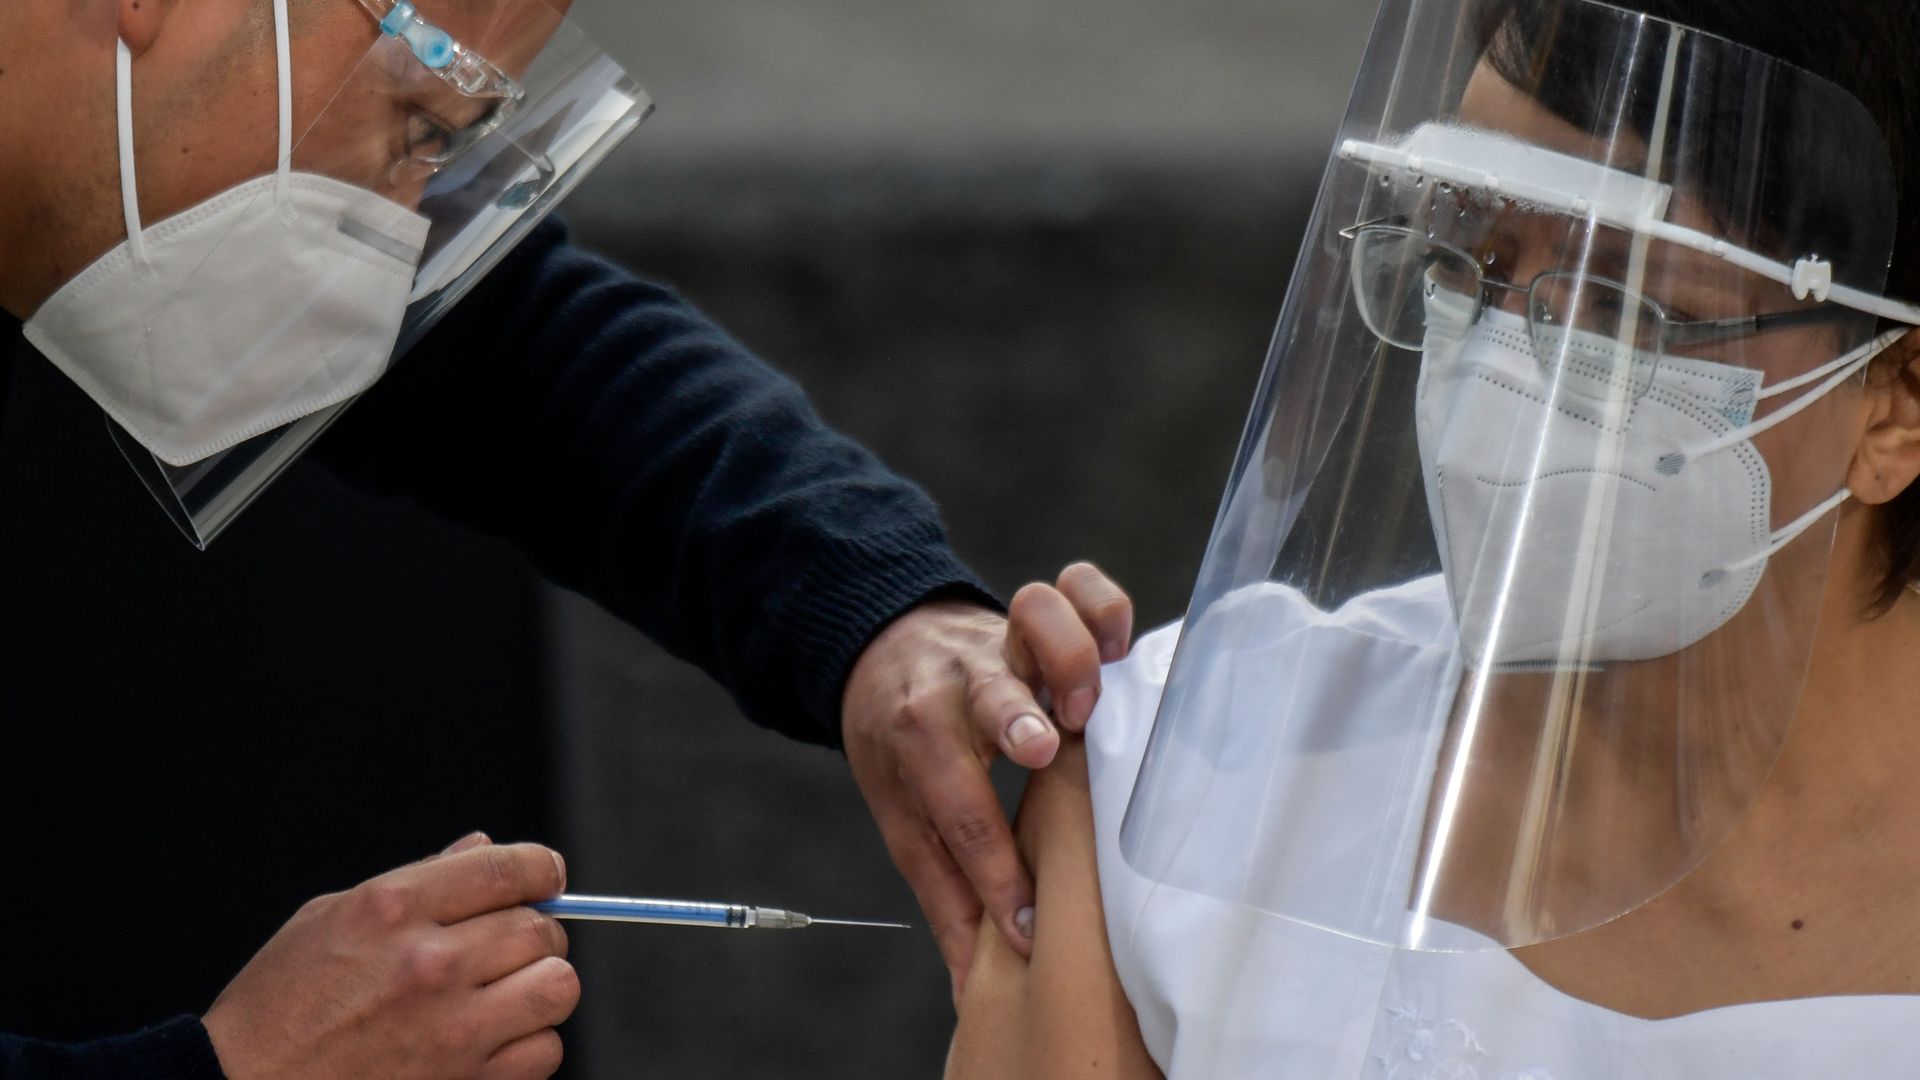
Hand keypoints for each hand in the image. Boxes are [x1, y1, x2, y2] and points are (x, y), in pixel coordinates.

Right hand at [202, 833, 577, 1079]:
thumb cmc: (280, 1006)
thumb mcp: (329, 919)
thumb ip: (417, 881)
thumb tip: (483, 848)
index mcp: (392, 909)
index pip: (505, 869)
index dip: (540, 868)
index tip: (545, 876)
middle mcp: (429, 963)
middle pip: (539, 928)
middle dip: (535, 931)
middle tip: (511, 947)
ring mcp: (452, 1028)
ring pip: (557, 986)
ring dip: (541, 986)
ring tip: (508, 994)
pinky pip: (544, 1052)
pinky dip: (530, 1045)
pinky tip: (494, 1041)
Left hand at [843, 562, 1133, 999]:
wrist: (882, 646)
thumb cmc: (901, 744)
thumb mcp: (900, 814)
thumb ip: (944, 893)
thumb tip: (974, 986)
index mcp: (919, 740)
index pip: (956, 810)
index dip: (994, 875)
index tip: (1028, 928)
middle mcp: (965, 684)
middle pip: (990, 693)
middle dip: (1015, 717)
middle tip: (1043, 747)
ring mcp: (1006, 643)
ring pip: (1036, 617)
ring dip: (1067, 653)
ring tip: (1089, 703)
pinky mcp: (1044, 615)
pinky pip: (1079, 585)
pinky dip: (1103, 606)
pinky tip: (1119, 647)